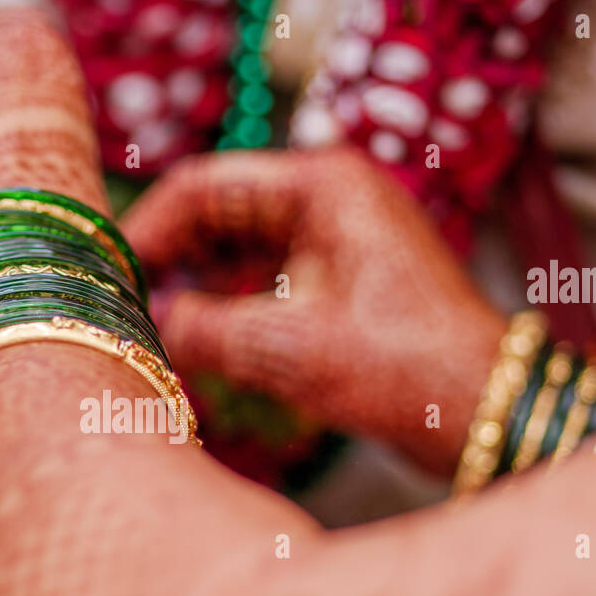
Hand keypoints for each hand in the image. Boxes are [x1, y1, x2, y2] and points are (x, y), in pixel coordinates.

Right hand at [124, 147, 506, 474]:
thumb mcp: (286, 349)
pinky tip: (202, 340)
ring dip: (199, 283)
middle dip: (171, 258)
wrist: (488, 411)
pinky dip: (232, 303)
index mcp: (322, 184)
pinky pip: (268, 277)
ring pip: (241, 247)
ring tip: (155, 326)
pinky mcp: (346, 277)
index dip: (147, 229)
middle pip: (220, 211)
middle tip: (122, 303)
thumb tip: (150, 325)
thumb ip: (203, 330)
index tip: (108, 273)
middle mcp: (331, 196)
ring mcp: (341, 236)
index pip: (203, 185)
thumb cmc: (403, 369)